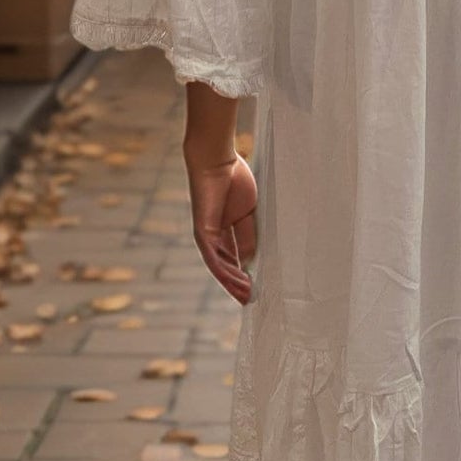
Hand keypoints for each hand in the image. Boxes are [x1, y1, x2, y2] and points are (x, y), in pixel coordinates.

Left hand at [185, 147, 256, 304]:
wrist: (217, 160)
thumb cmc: (233, 178)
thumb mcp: (248, 212)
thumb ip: (249, 235)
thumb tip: (252, 260)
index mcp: (224, 229)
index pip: (233, 258)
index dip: (244, 273)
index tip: (256, 287)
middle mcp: (213, 236)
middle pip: (225, 266)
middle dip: (238, 284)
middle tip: (253, 299)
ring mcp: (207, 236)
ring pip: (220, 267)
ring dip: (233, 284)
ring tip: (248, 297)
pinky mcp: (203, 233)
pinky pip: (215, 258)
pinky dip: (226, 273)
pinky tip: (239, 283)